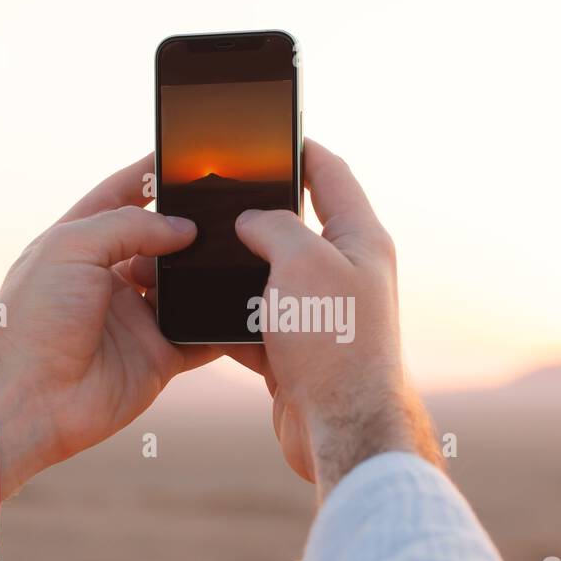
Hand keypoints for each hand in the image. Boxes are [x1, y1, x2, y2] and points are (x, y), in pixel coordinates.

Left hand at [0, 155, 219, 534]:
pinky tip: (248, 305)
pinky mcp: (159, 356)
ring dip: (211, 272)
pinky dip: (222, 324)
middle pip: (162, 241)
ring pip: (186, 286)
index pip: (120, 197)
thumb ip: (129, 226)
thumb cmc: (33, 319)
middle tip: (231, 206)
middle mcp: (110, 278)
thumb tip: (183, 228)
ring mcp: (137, 318)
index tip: (181, 153)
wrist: (30, 398)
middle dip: (193, 225)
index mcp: (80, 244)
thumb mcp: (72, 248)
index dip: (148, 174)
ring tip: (248, 249)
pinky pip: (201, 335)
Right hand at [226, 140, 439, 496]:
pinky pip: (257, 322)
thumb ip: (273, 224)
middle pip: (297, 225)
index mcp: (360, 239)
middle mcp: (346, 274)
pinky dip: (230, 318)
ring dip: (237, 270)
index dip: (299, 148)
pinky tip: (200, 313)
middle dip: (256, 213)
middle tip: (218, 196)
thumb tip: (250, 221)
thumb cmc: (334, 341)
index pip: (331, 174)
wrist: (340, 428)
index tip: (269, 132)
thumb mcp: (301, 260)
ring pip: (270, 277)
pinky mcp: (298, 352)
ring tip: (199, 256)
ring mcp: (322, 314)